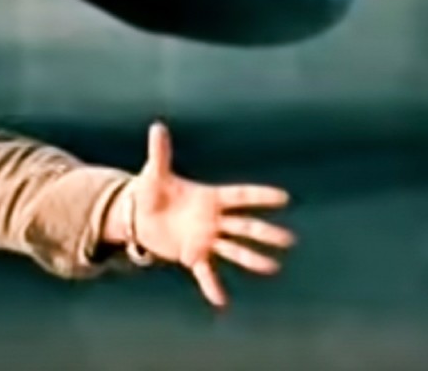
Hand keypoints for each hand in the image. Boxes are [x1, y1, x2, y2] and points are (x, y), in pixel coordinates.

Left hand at [122, 121, 295, 308]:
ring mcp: (206, 239)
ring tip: (272, 268)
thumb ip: (159, 153)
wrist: (138, 216)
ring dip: (251, 258)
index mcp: (209, 197)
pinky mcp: (192, 256)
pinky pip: (206, 273)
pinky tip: (221, 302)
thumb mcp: (154, 173)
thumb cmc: (152, 191)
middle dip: (265, 232)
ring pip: (233, 249)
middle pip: (244, 226)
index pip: (239, 196)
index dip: (260, 196)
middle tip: (289, 239)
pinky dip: (212, 286)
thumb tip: (157, 125)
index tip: (284, 197)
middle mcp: (214, 220)